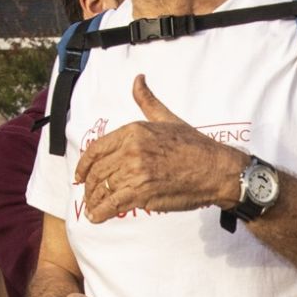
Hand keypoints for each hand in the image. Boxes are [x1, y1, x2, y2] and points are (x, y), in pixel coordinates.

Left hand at [74, 75, 248, 223]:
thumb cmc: (195, 145)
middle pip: (97, 172)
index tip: (80, 174)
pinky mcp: (142, 193)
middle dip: (89, 186)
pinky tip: (97, 216)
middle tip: (89, 194)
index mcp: (134, 131)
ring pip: (103, 189)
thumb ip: (148, 101)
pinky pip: (112, 205)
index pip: (97, 149)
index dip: (84, 165)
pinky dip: (100, 213)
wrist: (216, 169)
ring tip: (94, 207)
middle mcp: (132, 150)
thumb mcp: (168, 118)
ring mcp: (136, 173)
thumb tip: (138, 80)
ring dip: (94, 201)